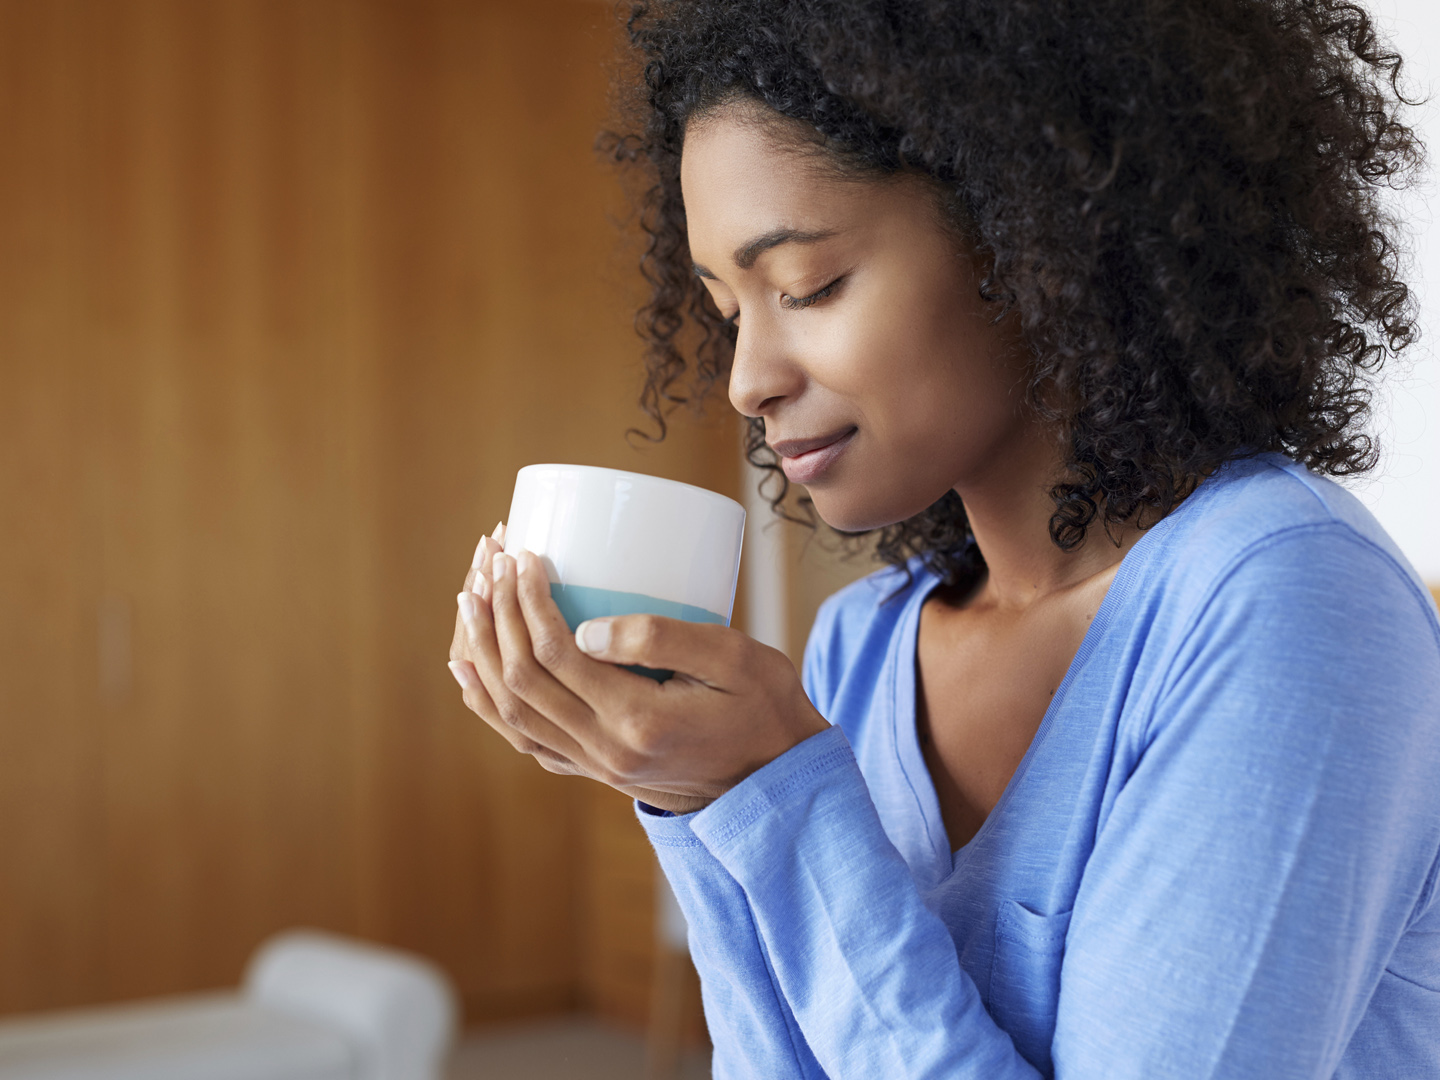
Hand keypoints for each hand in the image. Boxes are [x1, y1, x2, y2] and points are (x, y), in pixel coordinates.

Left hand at [447, 527, 827, 813]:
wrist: (777, 780)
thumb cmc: (765, 706)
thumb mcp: (733, 658)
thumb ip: (662, 639)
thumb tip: (586, 627)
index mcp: (637, 722)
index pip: (557, 655)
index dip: (529, 601)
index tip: (525, 555)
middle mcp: (605, 751)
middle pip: (522, 682)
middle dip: (496, 614)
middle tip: (489, 560)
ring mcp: (596, 766)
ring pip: (511, 714)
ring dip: (483, 654)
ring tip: (467, 599)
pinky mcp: (596, 768)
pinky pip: (524, 738)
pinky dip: (489, 703)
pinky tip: (471, 670)